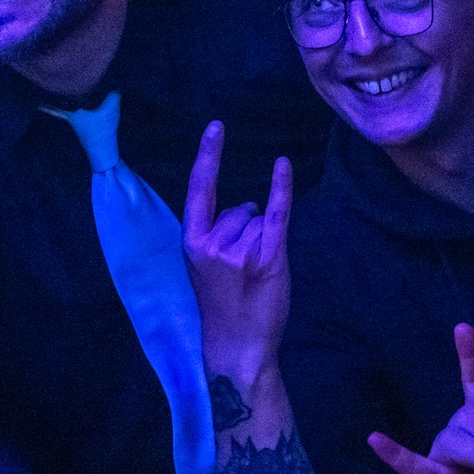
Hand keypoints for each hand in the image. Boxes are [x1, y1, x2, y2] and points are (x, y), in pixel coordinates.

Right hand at [183, 121, 291, 378]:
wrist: (237, 346)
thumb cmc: (225, 308)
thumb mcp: (206, 268)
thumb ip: (217, 235)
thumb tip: (244, 206)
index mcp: (191, 243)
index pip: (198, 190)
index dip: (208, 157)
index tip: (216, 127)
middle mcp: (211, 243)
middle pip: (238, 209)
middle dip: (245, 230)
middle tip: (241, 272)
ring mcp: (238, 250)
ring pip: (257, 219)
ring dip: (261, 241)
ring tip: (253, 276)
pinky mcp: (266, 257)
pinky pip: (275, 213)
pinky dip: (281, 188)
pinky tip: (283, 166)